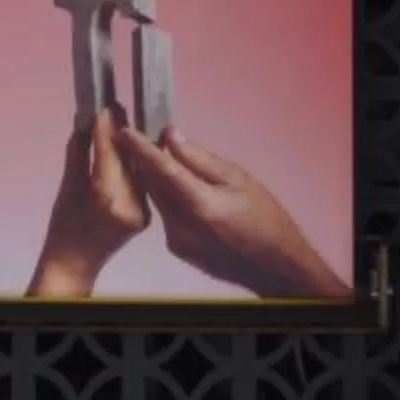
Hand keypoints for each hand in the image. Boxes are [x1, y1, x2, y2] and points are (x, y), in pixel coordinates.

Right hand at [26, 106, 148, 297]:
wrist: (75, 263)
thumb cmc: (63, 227)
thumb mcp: (66, 187)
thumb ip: (78, 153)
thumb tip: (84, 122)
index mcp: (108, 200)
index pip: (109, 154)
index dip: (106, 128)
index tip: (104, 106)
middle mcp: (131, 207)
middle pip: (128, 160)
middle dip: (121, 132)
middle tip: (115, 106)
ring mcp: (142, 213)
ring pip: (137, 170)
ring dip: (129, 146)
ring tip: (121, 121)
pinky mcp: (146, 215)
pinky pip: (140, 182)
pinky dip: (132, 164)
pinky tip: (128, 146)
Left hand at [116, 126, 348, 300]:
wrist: (276, 268)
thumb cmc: (266, 220)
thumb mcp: (239, 179)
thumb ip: (200, 159)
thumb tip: (170, 136)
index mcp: (200, 206)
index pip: (161, 170)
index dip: (140, 149)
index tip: (124, 131)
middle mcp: (182, 227)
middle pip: (154, 185)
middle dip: (148, 162)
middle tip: (147, 138)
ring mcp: (178, 242)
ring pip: (159, 200)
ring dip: (160, 181)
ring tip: (172, 163)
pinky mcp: (178, 250)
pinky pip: (167, 216)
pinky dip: (171, 200)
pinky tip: (189, 195)